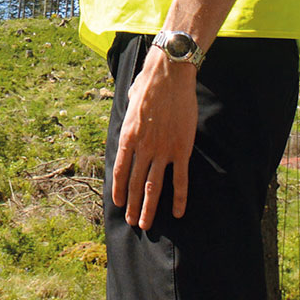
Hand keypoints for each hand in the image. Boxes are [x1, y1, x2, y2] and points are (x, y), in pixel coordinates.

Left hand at [111, 47, 197, 230]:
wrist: (168, 75)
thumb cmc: (148, 84)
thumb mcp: (129, 102)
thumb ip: (128, 116)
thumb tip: (129, 119)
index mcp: (127, 136)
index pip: (120, 171)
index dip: (119, 190)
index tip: (119, 204)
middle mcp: (143, 147)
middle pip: (135, 183)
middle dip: (132, 205)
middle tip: (132, 222)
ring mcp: (162, 150)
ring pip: (154, 187)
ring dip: (149, 208)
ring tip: (146, 224)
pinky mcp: (181, 149)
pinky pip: (179, 179)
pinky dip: (179, 198)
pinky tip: (178, 212)